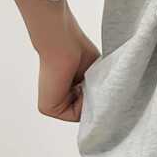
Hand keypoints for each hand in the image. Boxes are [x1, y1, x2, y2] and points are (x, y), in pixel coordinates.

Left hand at [9, 0, 100, 121]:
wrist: (63, 42)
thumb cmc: (78, 50)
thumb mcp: (94, 73)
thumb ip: (97, 88)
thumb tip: (109, 101)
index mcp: (66, 91)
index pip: (86, 105)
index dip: (99, 100)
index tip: (107, 89)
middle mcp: (57, 99)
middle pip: (84, 112)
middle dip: (96, 102)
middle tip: (102, 87)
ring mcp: (51, 105)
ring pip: (80, 114)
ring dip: (90, 101)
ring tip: (91, 83)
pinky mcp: (48, 108)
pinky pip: (73, 115)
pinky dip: (82, 103)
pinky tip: (82, 86)